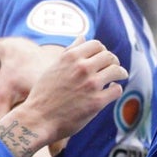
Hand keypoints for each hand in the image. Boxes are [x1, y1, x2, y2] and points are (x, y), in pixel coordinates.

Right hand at [0, 38, 125, 156]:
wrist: (37, 120)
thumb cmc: (43, 95)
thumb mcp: (53, 68)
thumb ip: (69, 52)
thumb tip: (82, 37)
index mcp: (70, 57)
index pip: (96, 45)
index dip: (102, 51)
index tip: (102, 58)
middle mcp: (82, 68)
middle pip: (109, 56)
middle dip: (113, 61)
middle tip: (113, 68)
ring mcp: (91, 84)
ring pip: (117, 70)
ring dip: (120, 73)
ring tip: (119, 77)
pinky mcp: (97, 102)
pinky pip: (116, 90)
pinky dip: (115, 90)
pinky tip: (110, 92)